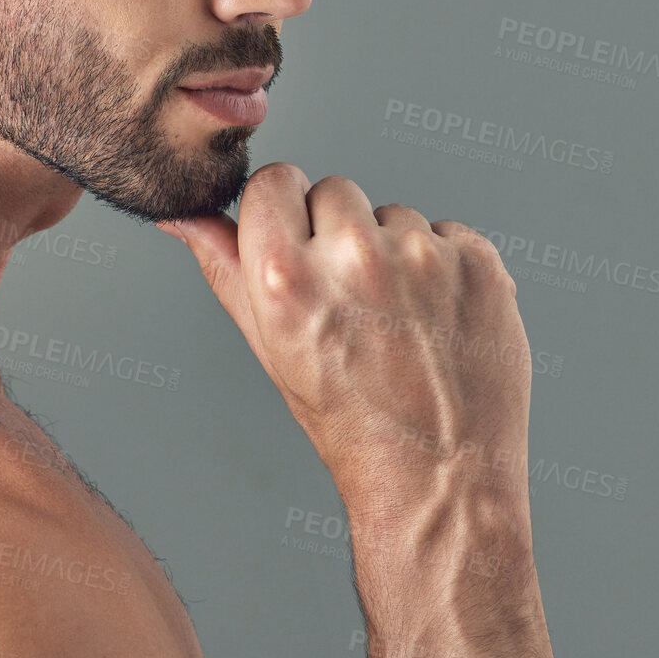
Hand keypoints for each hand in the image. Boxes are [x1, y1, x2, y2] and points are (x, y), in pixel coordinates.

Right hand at [159, 167, 533, 518]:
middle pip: (332, 190)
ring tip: (398, 320)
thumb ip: (224, 268)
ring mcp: (422, 257)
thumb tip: (182, 217)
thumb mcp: (268, 346)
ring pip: (393, 214)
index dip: (282, 211)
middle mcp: (352, 257)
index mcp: (286, 279)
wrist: (439, 476)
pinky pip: (447, 233)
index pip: (272, 180)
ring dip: (393, 252)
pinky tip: (437, 319)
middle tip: (351, 301)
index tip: (296, 245)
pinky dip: (443, 267)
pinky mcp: (477, 262)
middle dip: (337, 231)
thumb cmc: (347, 421)